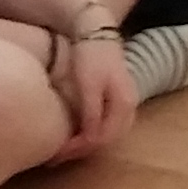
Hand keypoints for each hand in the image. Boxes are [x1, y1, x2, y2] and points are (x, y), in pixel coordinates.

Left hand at [49, 34, 135, 159]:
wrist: (94, 31)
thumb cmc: (90, 56)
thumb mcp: (89, 84)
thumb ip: (91, 112)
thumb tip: (90, 138)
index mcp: (125, 105)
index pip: (103, 137)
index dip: (80, 148)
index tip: (58, 153)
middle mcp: (130, 108)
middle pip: (108, 140)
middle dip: (83, 150)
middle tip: (57, 156)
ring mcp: (124, 103)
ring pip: (109, 134)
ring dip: (88, 145)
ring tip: (65, 149)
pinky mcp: (116, 99)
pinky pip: (107, 125)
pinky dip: (91, 134)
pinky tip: (76, 134)